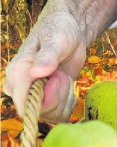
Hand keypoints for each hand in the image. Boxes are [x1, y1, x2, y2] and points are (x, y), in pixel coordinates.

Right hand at [2, 2, 93, 121]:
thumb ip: (47, 56)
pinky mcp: (46, 100)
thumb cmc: (59, 30)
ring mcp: (33, 96)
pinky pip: (58, 114)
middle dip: (58, 95)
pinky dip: (68, 102)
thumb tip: (36, 72)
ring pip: (50, 115)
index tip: (58, 77)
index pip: (23, 101)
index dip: (45, 97)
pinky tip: (68, 85)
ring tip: (64, 76)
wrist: (68, 32)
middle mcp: (20, 88)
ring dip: (65, 97)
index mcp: (17, 72)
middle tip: (63, 74)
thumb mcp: (56, 40)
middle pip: (38, 111)